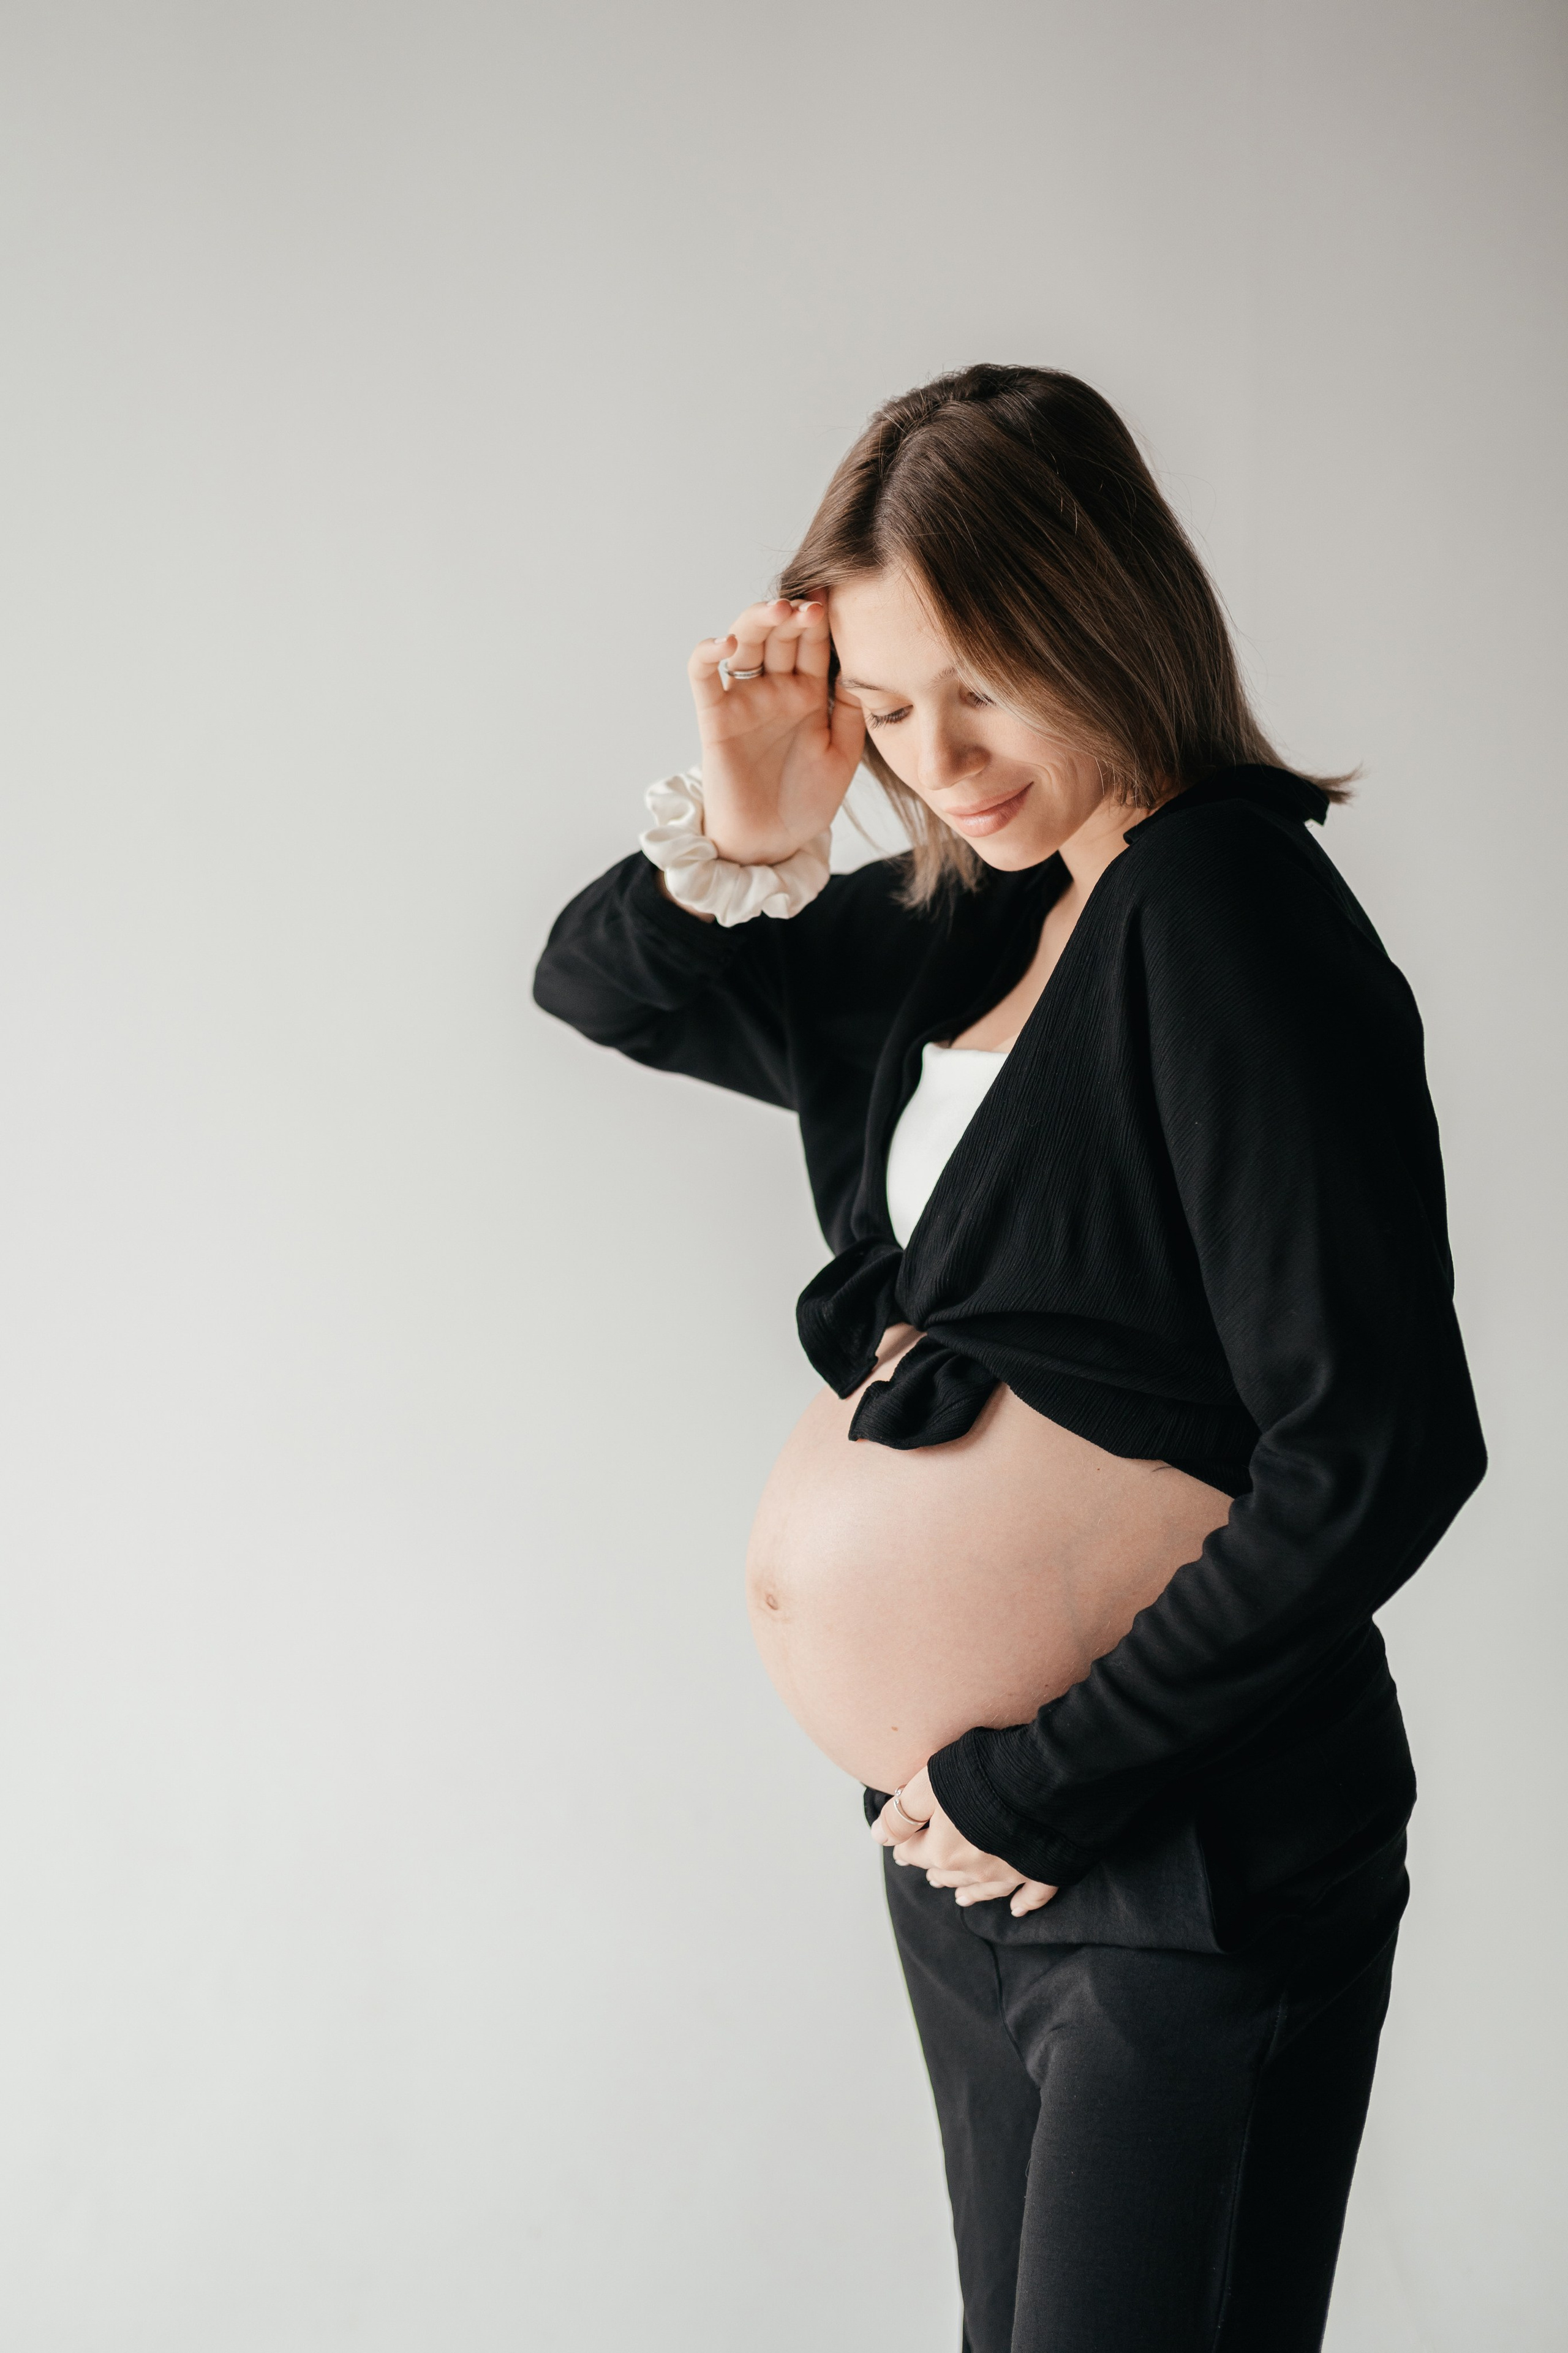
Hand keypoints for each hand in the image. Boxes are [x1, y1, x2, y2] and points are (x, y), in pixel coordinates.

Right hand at [687, 597, 864, 865]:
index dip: (821, 619)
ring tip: (778, 612)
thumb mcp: (843, 755)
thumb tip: (857, 664)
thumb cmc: (807, 802)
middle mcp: (775, 689)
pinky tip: (724, 644)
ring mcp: (744, 701)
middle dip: (793, 615)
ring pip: (745, 644)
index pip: (814, 643)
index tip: (837, 595)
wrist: (771, 844)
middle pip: (780, 635)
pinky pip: (704, 677)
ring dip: (757, 621)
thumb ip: (851, 712)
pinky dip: (707, 653)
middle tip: (810, 606)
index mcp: (809, 694)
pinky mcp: (715, 718)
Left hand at [871, 1766, 1058, 1918]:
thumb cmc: (981, 1773)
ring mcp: (1011, 1872)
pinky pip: (1031, 1895)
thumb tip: (878, 1836)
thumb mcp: (927, 1784)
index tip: (900, 1848)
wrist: (1044, 1778)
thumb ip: (901, 1813)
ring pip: (983, 1889)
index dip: (904, 1847)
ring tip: (960, 1898)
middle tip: (929, 1873)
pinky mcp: (1042, 1870)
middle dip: (935, 1871)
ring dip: (970, 1893)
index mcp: (944, 1851)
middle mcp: (975, 1869)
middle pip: (947, 1874)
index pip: (913, 1853)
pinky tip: (1017, 1910)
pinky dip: (1023, 1904)